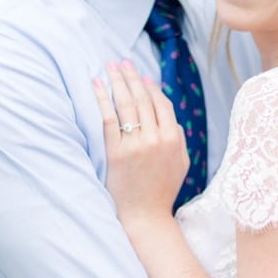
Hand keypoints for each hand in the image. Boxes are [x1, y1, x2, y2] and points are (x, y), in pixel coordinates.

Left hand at [91, 60, 188, 218]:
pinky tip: (97, 84)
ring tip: (110, 66)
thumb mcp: (181, 163)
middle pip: (143, 99)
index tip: (142, 75)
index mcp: (174, 139)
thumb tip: (169, 117)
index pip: (162, 104)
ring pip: (127, 104)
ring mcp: (136, 144)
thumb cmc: (161, 191)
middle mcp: (157, 138)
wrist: (145, 216)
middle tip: (122, 61)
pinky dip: (102, 98)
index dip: (151, 87)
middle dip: (132, 77)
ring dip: (118, 81)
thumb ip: (177, 138)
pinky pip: (109, 118)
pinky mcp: (117, 152)